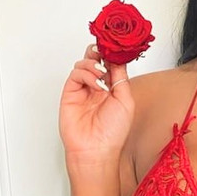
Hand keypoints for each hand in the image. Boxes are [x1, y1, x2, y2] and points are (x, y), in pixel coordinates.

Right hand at [59, 42, 134, 161]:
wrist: (95, 150)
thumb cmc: (113, 132)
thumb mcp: (126, 101)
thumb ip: (121, 77)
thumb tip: (118, 58)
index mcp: (113, 89)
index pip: (112, 64)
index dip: (114, 54)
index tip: (117, 45)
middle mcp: (98, 87)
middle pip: (96, 60)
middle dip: (101, 52)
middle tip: (105, 49)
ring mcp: (83, 89)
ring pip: (85, 63)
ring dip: (94, 63)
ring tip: (101, 73)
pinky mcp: (70, 92)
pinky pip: (76, 74)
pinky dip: (86, 74)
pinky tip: (95, 84)